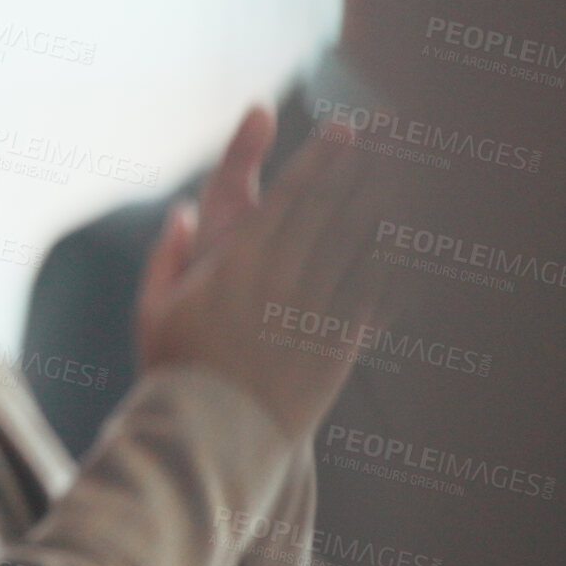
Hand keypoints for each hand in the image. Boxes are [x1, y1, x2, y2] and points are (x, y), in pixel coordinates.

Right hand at [137, 107, 393, 436]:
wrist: (216, 435)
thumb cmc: (176, 370)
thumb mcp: (151, 308)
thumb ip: (166, 256)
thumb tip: (179, 213)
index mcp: (239, 262)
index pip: (290, 197)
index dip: (321, 160)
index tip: (345, 130)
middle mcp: (285, 278)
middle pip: (333, 210)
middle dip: (363, 166)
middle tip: (393, 131)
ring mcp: (316, 310)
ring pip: (359, 245)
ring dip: (387, 203)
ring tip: (410, 169)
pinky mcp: (338, 344)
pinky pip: (375, 295)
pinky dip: (396, 263)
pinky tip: (413, 240)